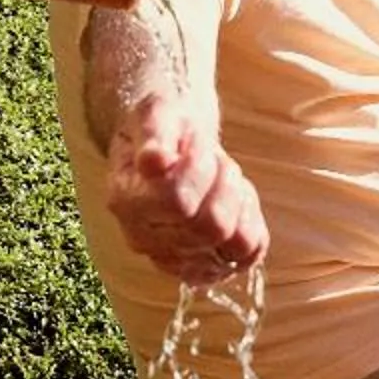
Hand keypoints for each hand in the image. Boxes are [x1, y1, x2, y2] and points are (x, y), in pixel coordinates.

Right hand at [103, 91, 266, 284]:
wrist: (171, 142)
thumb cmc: (165, 126)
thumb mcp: (157, 112)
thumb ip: (153, 133)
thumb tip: (153, 161)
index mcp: (126, 200)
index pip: (178, 201)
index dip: (199, 168)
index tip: (197, 143)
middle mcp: (144, 238)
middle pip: (211, 226)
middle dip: (224, 185)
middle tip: (216, 161)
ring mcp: (173, 258)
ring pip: (235, 243)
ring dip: (241, 205)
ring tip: (226, 181)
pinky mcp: (203, 266)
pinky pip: (248, 254)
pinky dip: (252, 223)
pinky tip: (236, 202)